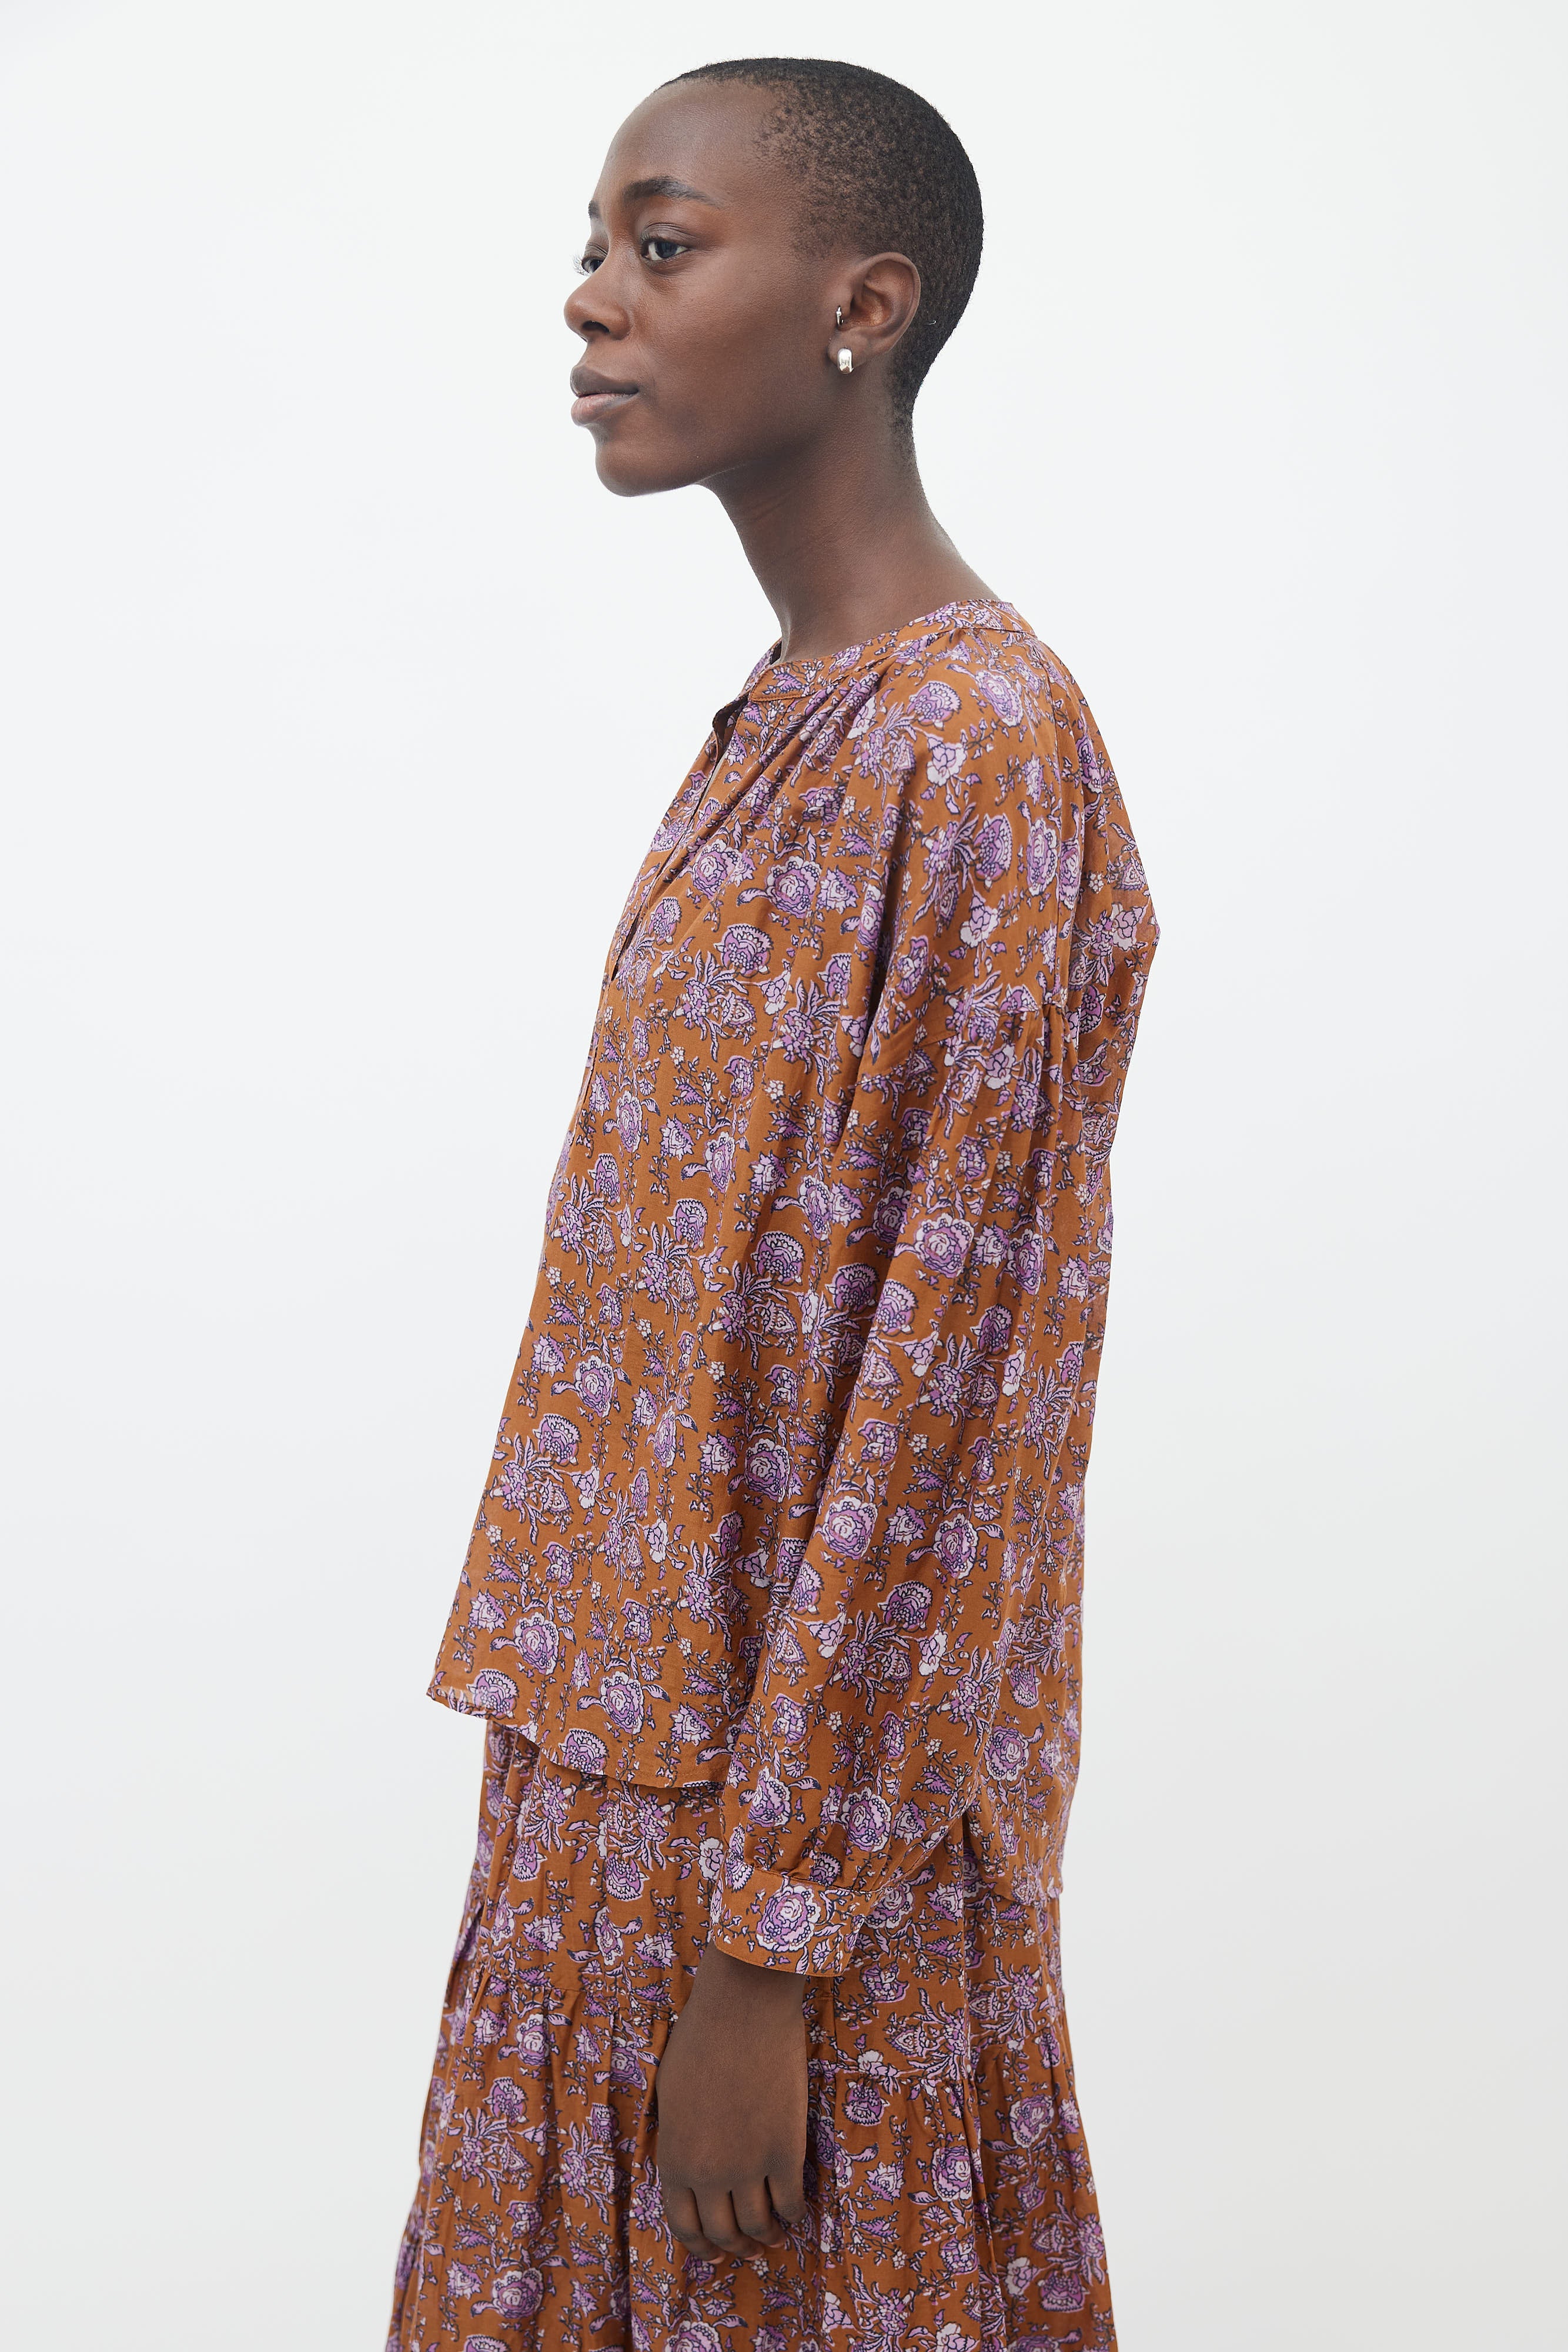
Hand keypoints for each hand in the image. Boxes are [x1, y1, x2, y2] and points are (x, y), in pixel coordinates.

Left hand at [654, 1942, 808, 2259]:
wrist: (742, 2007)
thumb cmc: (701, 2039)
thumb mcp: (670, 2097)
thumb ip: (678, 2141)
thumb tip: (690, 2172)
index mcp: (675, 2159)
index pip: (684, 2226)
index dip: (701, 2247)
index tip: (715, 2254)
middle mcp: (709, 2173)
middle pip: (723, 2233)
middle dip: (736, 2246)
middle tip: (748, 2248)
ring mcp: (749, 2165)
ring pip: (758, 2225)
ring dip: (767, 2237)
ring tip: (774, 2235)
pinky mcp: (786, 2151)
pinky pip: (791, 2202)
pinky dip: (794, 2214)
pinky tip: (795, 2211)